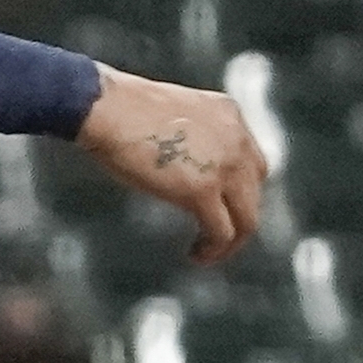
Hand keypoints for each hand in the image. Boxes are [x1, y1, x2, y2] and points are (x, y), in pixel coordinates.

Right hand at [78, 65, 267, 262]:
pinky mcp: (204, 189)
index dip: (238, 188)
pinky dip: (214, 250)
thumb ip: (190, 136)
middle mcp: (235, 136)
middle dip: (237, 214)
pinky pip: (223, 232)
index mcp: (227, 113)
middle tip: (215, 232)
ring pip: (247, 217)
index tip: (220, 204)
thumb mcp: (172, 115)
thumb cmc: (121, 109)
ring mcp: (224, 163)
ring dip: (230, 241)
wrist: (107, 107)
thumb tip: (184, 168)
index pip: (251, 159)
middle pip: (254, 190)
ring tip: (207, 251)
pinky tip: (196, 254)